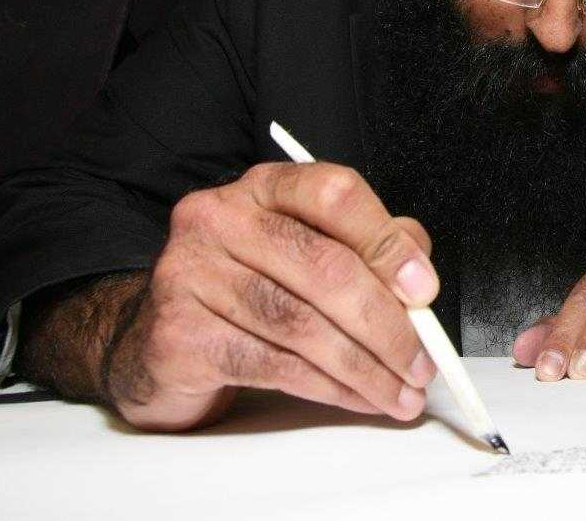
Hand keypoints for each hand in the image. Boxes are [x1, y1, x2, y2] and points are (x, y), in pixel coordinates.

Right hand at [102, 162, 439, 430]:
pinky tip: (357, 398)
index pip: (334, 194)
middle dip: (388, 324)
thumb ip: (370, 249)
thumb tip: (419, 274)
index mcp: (263, 188)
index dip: (386, 243)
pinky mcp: (179, 335)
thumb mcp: (312, 252)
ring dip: (366, 367)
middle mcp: (220, 218)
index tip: (424, 290)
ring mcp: (190, 274)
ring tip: (400, 393)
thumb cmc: (251, 289)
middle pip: (325, 267)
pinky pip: (274, 365)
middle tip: (424, 363)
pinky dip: (329, 388)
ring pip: (303, 324)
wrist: (161, 340)